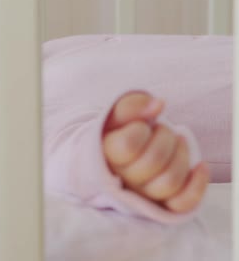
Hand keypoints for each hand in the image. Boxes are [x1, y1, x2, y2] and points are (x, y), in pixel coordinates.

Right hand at [102, 92, 208, 212]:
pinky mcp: (160, 203)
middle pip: (153, 162)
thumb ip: (132, 106)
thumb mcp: (117, 114)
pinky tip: (200, 166)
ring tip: (176, 141)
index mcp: (106, 156)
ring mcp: (142, 194)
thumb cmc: (118, 131)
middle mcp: (121, 178)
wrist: (115, 154)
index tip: (140, 125)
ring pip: (169, 182)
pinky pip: (182, 203)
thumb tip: (158, 105)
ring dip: (182, 155)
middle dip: (164, 137)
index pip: (129, 145)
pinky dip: (197, 184)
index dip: (141, 129)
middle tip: (161, 130)